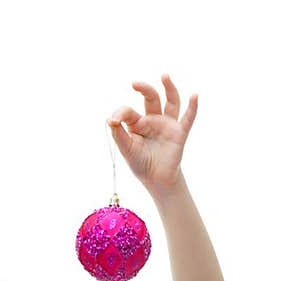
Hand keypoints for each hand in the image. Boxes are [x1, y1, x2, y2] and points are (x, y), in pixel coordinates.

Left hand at [108, 74, 197, 192]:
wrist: (156, 180)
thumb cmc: (140, 163)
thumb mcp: (126, 149)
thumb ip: (118, 134)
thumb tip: (110, 119)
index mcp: (138, 122)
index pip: (129, 111)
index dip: (121, 113)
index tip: (114, 120)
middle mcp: (153, 119)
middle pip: (151, 98)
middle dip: (144, 89)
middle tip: (135, 84)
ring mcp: (167, 124)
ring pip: (171, 101)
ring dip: (169, 88)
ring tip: (164, 76)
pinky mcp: (179, 133)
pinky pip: (187, 118)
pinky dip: (192, 107)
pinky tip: (194, 96)